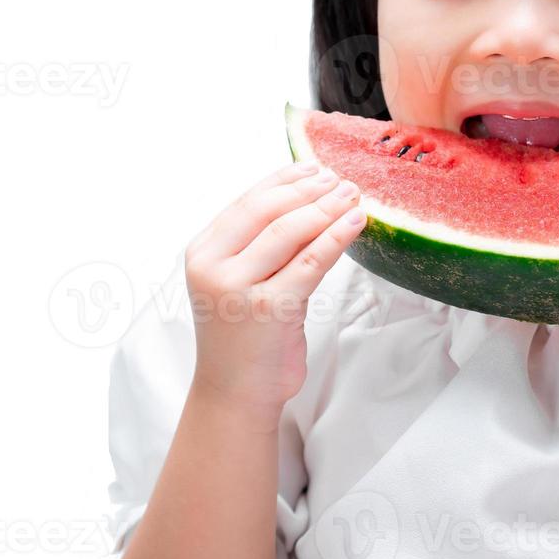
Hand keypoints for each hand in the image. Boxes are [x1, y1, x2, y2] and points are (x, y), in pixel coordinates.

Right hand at [183, 161, 365, 427]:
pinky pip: (312, 262)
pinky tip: (357, 222)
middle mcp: (214, 267)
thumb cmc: (245, 334)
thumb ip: (260, 244)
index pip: (247, 202)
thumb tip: (308, 197)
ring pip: (291, 232)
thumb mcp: (240, 280)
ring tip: (352, 194)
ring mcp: (239, 288)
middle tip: (340, 179)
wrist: (235, 392)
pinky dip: (337, 237)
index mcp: (202, 252)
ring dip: (327, 208)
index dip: (284, 180)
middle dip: (309, 191)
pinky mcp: (270, 309)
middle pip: (269, 211)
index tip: (314, 167)